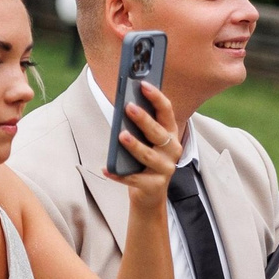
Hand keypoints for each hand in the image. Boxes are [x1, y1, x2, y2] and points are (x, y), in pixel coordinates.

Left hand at [107, 80, 183, 206]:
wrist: (150, 194)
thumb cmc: (144, 161)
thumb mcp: (145, 141)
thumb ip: (139, 126)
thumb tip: (124, 105)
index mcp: (170, 134)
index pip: (166, 111)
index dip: (156, 97)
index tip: (143, 84)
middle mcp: (172, 149)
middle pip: (158, 132)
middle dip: (144, 119)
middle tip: (129, 107)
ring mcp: (165, 168)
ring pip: (148, 155)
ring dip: (135, 145)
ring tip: (121, 136)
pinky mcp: (155, 185)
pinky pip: (134, 179)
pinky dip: (119, 175)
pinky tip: (106, 169)